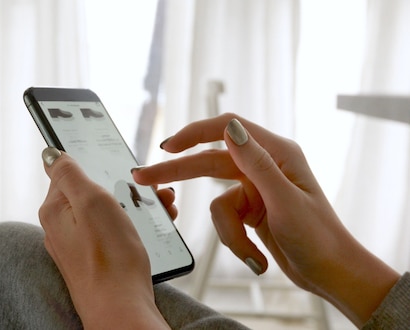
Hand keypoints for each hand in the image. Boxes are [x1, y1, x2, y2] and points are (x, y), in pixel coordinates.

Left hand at [39, 148, 168, 328]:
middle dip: (122, 187)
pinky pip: (111, 233)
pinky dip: (131, 226)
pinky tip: (151, 229)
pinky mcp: (94, 260)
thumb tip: (51, 153)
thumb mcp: (90, 202)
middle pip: (91, 193)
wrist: (121, 311)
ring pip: (106, 213)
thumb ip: (69, 174)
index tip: (118, 164)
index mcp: (55, 210)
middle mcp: (61, 228)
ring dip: (133, 206)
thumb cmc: (109, 258)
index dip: (96, 164)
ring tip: (161, 207)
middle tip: (152, 190)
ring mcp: (77, 247)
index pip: (68, 172)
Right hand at [132, 113, 399, 325]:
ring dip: (228, 233)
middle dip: (178, 174)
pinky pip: (224, 220)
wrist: (329, 273)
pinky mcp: (250, 209)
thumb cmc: (319, 237)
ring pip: (217, 202)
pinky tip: (256, 255)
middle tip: (143, 177)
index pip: (227, 129)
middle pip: (209, 162)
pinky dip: (235, 241)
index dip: (194, 134)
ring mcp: (256, 188)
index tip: (167, 146)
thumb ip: (256, 162)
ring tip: (251, 253)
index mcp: (277, 153)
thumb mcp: (285, 200)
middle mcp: (264, 166)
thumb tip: (230, 128)